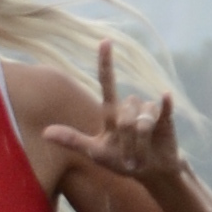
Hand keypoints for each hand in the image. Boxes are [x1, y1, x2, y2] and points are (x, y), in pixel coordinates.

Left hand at [39, 40, 185, 190]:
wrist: (151, 171)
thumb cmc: (120, 161)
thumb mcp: (95, 153)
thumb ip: (72, 140)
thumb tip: (45, 133)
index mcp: (112, 112)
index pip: (107, 83)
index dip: (106, 63)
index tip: (105, 41)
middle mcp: (130, 106)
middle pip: (125, 116)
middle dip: (127, 143)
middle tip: (129, 158)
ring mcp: (149, 111)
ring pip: (142, 120)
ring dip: (140, 144)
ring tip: (141, 155)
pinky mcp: (166, 118)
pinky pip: (164, 108)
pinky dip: (165, 104)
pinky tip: (165, 95)